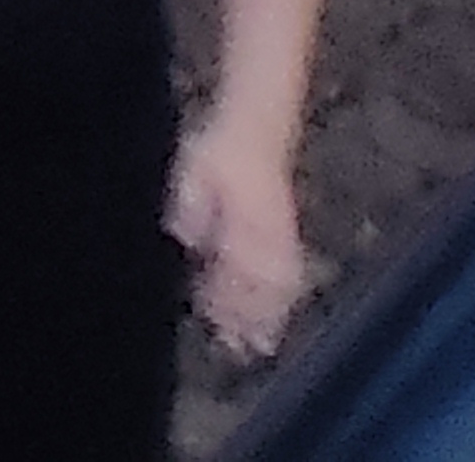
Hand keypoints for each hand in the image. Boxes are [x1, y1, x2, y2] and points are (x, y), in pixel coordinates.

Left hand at [172, 105, 307, 354]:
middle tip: (233, 346)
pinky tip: (279, 314)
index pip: (233, 270)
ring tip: (258, 344)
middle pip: (258, 287)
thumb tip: (185, 239)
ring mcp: (281, 236)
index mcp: (242, 221)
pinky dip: (284, 300)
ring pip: (278, 287)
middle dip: (245, 318)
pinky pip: (290, 275)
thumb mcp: (191, 176)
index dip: (222, 299)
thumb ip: (189, 211)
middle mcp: (267, 235)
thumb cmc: (217, 151)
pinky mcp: (287, 234)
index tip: (210, 320)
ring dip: (268, 317)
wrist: (255, 128)